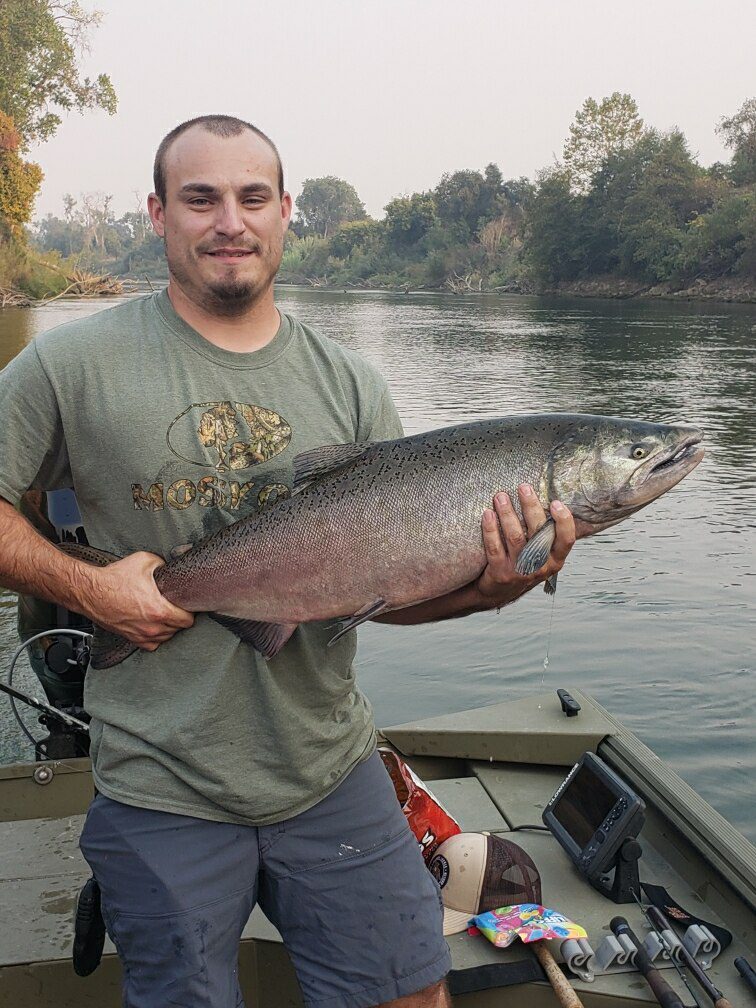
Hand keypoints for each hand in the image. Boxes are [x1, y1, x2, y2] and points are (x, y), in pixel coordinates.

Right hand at [77, 551, 193, 650]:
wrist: (90, 591)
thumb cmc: (113, 578)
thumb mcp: (145, 561)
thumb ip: (163, 565)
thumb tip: (170, 568)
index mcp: (159, 611)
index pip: (188, 621)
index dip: (190, 611)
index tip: (186, 605)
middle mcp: (151, 627)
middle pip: (178, 629)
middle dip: (179, 618)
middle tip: (175, 607)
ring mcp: (141, 635)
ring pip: (166, 638)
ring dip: (168, 628)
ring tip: (164, 614)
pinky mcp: (131, 638)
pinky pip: (151, 644)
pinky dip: (155, 636)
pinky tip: (154, 625)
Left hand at [475, 485, 575, 607]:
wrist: (500, 592)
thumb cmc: (524, 564)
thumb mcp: (542, 555)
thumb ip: (546, 534)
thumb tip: (546, 498)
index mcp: (555, 560)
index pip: (567, 540)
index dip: (564, 521)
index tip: (556, 502)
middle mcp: (540, 566)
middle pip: (538, 532)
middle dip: (530, 507)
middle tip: (523, 487)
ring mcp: (520, 571)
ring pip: (515, 537)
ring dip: (507, 514)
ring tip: (500, 496)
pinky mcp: (500, 573)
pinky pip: (494, 547)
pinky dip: (490, 529)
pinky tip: (487, 514)